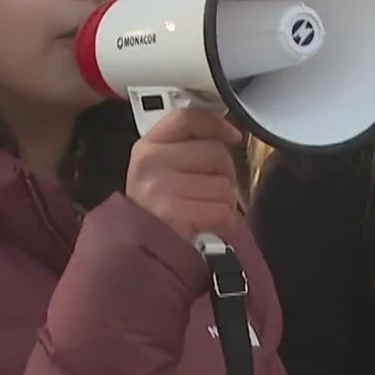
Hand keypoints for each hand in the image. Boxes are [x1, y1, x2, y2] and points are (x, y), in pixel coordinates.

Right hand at [126, 108, 243, 241]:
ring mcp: (161, 188)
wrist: (142, 256)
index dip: (216, 124)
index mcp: (147, 148)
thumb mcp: (160, 173)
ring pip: (224, 185)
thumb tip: (226, 134)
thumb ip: (186, 150)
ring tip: (203, 213)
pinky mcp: (176, 214)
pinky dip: (223, 225)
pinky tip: (206, 229)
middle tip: (208, 194)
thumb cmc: (158, 215)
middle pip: (216, 152)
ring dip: (224, 204)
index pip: (187, 118)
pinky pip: (224, 212)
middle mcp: (151, 163)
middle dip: (223, 175)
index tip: (232, 136)